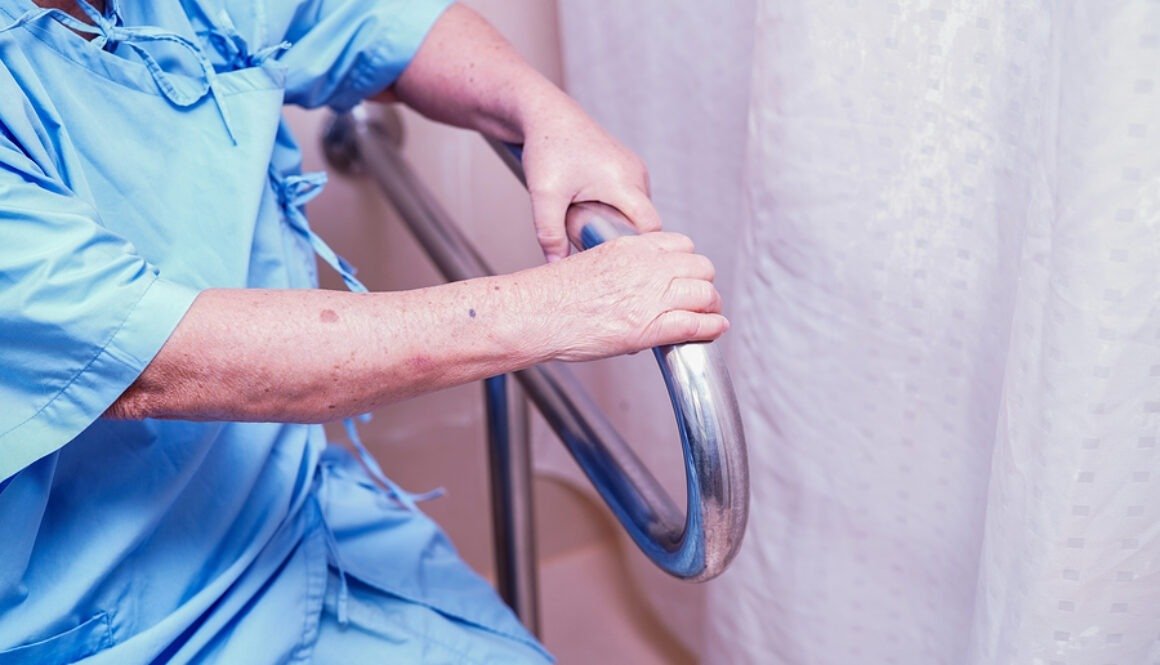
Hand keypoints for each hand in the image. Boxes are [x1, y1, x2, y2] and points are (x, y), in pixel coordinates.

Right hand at [517, 231, 727, 361]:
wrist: (535, 314)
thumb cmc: (552, 294)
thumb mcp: (593, 261)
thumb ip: (622, 266)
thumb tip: (637, 282)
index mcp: (630, 248)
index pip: (681, 244)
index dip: (688, 261)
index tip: (685, 274)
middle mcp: (645, 268)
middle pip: (700, 267)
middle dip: (704, 282)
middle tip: (700, 296)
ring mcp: (649, 297)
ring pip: (704, 294)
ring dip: (710, 305)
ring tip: (709, 314)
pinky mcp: (648, 327)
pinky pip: (695, 324)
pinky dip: (711, 327)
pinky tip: (715, 329)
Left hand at [519, 99, 661, 262]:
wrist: (545, 114)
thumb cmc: (547, 146)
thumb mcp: (544, 195)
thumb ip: (550, 235)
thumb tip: (557, 265)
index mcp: (623, 180)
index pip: (650, 226)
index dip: (638, 246)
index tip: (617, 258)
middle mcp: (636, 173)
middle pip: (642, 220)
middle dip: (620, 234)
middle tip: (591, 237)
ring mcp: (634, 168)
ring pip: (635, 210)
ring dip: (615, 220)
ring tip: (586, 217)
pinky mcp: (627, 166)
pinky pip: (629, 197)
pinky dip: (614, 207)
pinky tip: (589, 205)